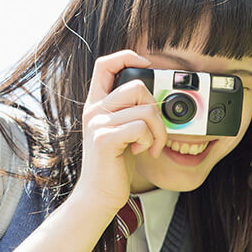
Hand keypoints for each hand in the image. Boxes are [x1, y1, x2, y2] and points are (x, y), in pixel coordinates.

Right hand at [71, 50, 167, 212]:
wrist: (99, 195)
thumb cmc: (115, 165)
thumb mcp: (121, 132)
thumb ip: (130, 112)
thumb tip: (157, 97)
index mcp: (96, 104)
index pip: (104, 64)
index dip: (126, 56)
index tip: (147, 64)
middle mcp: (94, 110)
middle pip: (137, 86)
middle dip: (156, 109)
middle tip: (156, 132)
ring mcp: (98, 124)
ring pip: (145, 109)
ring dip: (158, 130)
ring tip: (149, 145)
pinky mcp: (105, 139)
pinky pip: (141, 127)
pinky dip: (149, 141)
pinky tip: (141, 151)